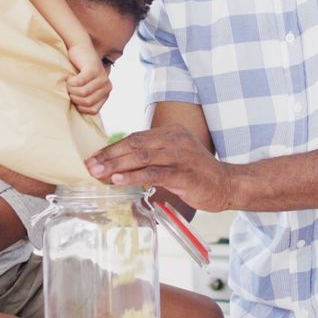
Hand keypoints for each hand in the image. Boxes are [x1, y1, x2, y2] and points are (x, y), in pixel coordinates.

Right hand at [66, 43, 110, 114]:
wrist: (79, 48)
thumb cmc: (78, 71)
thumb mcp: (84, 88)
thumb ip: (86, 100)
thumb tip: (80, 119)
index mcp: (106, 93)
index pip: (92, 110)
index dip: (79, 106)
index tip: (74, 96)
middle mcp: (107, 86)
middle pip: (86, 101)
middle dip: (73, 96)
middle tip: (70, 88)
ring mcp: (102, 77)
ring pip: (83, 93)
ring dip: (70, 89)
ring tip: (69, 82)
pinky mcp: (93, 69)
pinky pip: (79, 83)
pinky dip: (70, 82)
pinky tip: (70, 77)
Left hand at [84, 125, 235, 211]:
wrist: (227, 185)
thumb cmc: (197, 174)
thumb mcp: (173, 158)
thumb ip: (151, 156)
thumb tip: (119, 163)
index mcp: (171, 133)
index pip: (135, 137)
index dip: (113, 148)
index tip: (95, 157)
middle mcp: (175, 140)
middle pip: (135, 144)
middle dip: (110, 155)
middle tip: (90, 165)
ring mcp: (181, 156)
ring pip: (142, 157)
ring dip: (116, 165)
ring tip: (98, 173)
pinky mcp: (184, 174)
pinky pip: (153, 174)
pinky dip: (133, 177)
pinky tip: (118, 181)